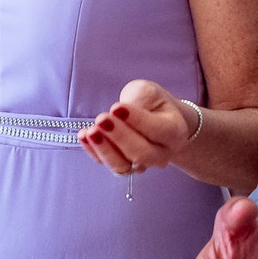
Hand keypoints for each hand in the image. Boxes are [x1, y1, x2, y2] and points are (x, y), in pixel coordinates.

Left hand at [80, 79, 198, 177]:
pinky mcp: (121, 165)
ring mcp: (141, 164)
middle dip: (119, 137)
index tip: (117, 107)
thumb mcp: (149, 92)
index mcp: (174, 132)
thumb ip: (138, 100)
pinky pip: (106, 164)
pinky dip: (93, 152)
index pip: (158, 130)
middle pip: (141, 153)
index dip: (137, 120)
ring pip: (123, 166)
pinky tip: (83, 135)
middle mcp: (161, 154)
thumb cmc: (153, 103)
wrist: (155, 119)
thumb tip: (118, 113)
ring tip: (90, 131)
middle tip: (102, 119)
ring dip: (104, 150)